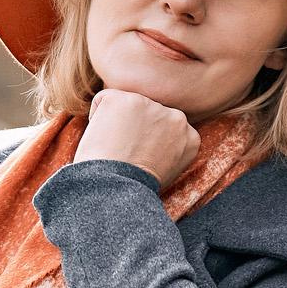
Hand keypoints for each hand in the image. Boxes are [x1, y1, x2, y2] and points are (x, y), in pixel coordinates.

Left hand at [73, 87, 199, 187]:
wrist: (116, 188)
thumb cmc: (134, 188)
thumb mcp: (166, 171)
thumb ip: (168, 150)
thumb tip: (153, 141)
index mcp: (190, 136)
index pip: (165, 128)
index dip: (147, 143)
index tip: (140, 159)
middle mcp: (175, 116)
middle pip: (147, 114)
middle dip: (134, 129)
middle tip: (124, 155)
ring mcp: (149, 104)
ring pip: (126, 106)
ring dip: (116, 124)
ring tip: (114, 149)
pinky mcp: (122, 98)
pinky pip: (102, 101)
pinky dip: (96, 118)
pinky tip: (102, 139)